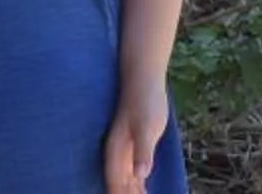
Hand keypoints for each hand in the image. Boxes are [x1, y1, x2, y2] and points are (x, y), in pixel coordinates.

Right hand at [102, 74, 170, 193]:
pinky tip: (142, 189)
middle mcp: (116, 155)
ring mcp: (124, 151)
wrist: (143, 78)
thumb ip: (143, 150)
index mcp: (115, 152)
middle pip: (118, 186)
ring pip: (125, 181)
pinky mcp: (134, 147)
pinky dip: (137, 185)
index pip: (114, 184)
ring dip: (131, 192)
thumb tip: (140, 175)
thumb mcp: (147, 125)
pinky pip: (133, 173)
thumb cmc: (145, 100)